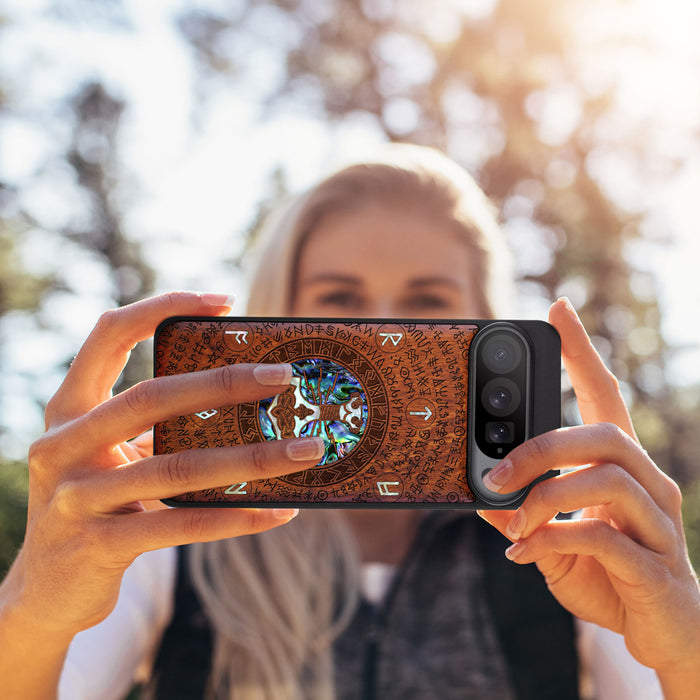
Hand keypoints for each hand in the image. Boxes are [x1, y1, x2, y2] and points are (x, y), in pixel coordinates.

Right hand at [3, 292, 323, 639]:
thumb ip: (156, 427)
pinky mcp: (98, 546)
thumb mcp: (113, 455)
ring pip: (177, 468)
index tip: (224, 300)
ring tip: (306, 450)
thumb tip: (248, 400)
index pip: (108, 335)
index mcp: (69, 409)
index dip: (162, 307)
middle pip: (151, 397)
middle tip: (284, 376)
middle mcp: (62, 445)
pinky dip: (237, 518)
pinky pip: (182, 525)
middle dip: (224, 383)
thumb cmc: (98, 504)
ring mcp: (75, 497)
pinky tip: (280, 511)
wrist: (46, 590)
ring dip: (252, 458)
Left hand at [478, 298, 699, 691]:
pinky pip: (604, 538)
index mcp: (622, 468)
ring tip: (512, 522)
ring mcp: (659, 523)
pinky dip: (553, 540)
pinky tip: (524, 554)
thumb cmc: (609, 576)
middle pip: (604, 434)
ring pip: (606, 479)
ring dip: (545, 497)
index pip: (605, 395)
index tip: (558, 309)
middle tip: (495, 472)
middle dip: (541, 447)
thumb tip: (480, 494)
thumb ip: (522, 515)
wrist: (664, 635)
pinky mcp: (657, 566)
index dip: (582, 352)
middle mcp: (649, 484)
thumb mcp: (553, 540)